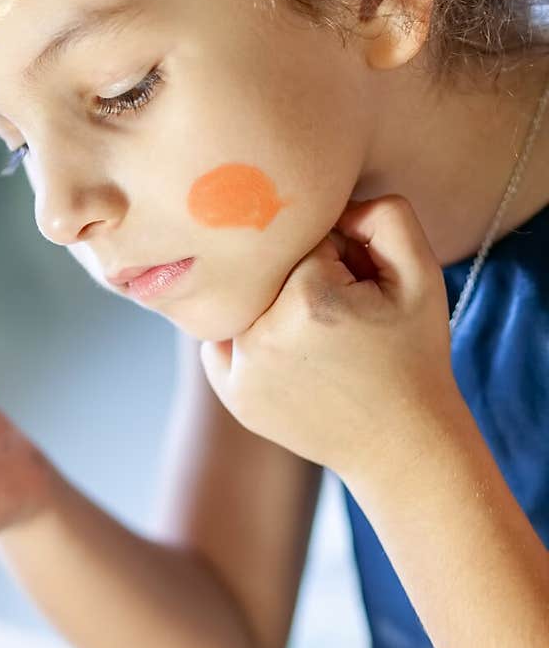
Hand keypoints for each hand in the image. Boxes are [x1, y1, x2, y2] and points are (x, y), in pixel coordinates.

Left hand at [199, 194, 461, 483]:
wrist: (404, 445)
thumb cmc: (415, 355)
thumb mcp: (422, 274)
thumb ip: (385, 214)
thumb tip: (331, 203)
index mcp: (309, 299)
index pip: (306, 239)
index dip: (340, 258)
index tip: (361, 290)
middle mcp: (262, 335)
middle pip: (272, 268)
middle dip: (304, 279)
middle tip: (343, 316)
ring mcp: (241, 370)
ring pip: (246, 299)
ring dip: (273, 304)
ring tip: (319, 339)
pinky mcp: (231, 394)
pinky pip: (226, 337)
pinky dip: (251, 335)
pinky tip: (290, 354)